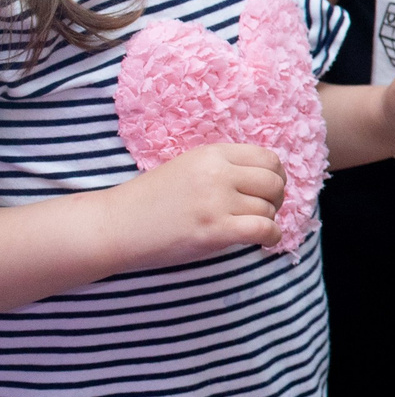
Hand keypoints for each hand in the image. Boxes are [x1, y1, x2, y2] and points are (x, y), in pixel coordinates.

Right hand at [108, 143, 286, 262]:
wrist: (115, 225)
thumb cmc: (151, 200)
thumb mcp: (189, 168)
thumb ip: (224, 168)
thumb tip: (268, 179)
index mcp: (212, 154)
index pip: (268, 159)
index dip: (276, 177)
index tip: (268, 191)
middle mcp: (217, 173)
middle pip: (274, 183)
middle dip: (276, 199)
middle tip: (264, 211)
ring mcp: (216, 201)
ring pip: (268, 209)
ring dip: (266, 221)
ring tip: (250, 228)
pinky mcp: (214, 230)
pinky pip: (264, 230)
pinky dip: (272, 237)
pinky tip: (264, 242)